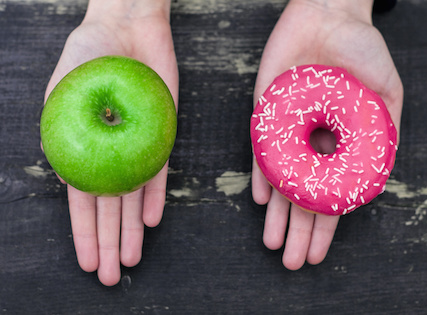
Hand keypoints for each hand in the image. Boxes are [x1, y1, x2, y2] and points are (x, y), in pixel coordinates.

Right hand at [43, 0, 177, 285]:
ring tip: (131, 259)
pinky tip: (151, 220)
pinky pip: (159, 171)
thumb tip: (64, 176)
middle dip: (109, 242)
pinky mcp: (162, 134)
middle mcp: (110, 153)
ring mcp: (137, 146)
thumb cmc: (88, 53)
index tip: (88, 262)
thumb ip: (63, 132)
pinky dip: (156, 196)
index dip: (84, 233)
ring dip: (131, 229)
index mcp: (82, 149)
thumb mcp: (62, 92)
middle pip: (109, 207)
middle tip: (111, 277)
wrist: (128, 27)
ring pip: (134, 197)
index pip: (82, 201)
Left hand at [252, 0, 402, 269]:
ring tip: (274, 243)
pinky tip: (262, 200)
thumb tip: (377, 172)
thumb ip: (383, 132)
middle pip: (303, 196)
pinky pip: (261, 151)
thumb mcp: (387, 92)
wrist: (328, 15)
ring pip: (280, 181)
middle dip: (298, 230)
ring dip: (277, 214)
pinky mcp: (266, 114)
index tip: (319, 253)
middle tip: (292, 262)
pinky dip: (262, 175)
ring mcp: (287, 132)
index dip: (325, 226)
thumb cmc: (362, 49)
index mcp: (339, 145)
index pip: (330, 194)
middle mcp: (312, 144)